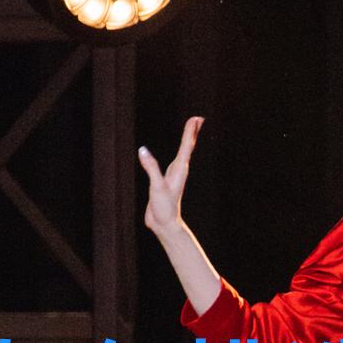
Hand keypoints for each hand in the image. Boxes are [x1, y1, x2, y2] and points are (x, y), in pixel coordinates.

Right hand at [138, 116, 203, 237]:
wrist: (164, 224)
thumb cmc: (164, 207)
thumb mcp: (156, 186)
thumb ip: (150, 168)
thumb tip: (142, 150)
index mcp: (179, 169)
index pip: (186, 146)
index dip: (190, 131)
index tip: (196, 118)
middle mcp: (178, 170)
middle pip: (188, 146)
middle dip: (192, 132)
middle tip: (199, 118)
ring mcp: (173, 174)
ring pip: (183, 153)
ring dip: (187, 140)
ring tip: (191, 129)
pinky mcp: (166, 179)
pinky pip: (174, 161)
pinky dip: (178, 152)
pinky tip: (179, 153)